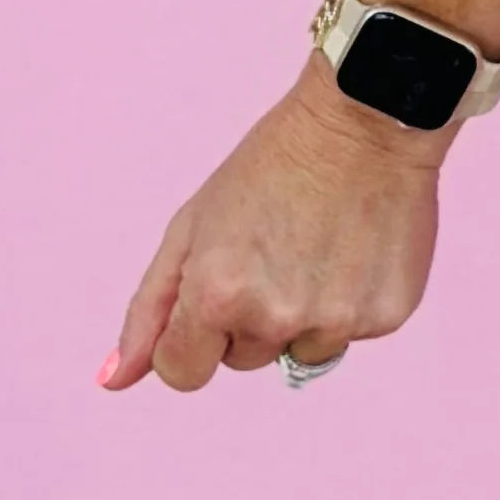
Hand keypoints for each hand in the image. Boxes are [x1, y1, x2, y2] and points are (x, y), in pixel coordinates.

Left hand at [99, 59, 446, 393]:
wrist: (367, 117)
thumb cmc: (273, 163)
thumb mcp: (193, 225)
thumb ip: (150, 309)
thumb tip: (113, 381)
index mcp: (216, 296)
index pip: (182, 372)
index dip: (192, 335)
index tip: (216, 291)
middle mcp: (275, 317)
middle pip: (243, 358)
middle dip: (250, 315)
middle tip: (276, 247)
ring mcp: (335, 321)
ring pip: (300, 351)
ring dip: (303, 314)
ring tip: (319, 245)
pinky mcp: (386, 316)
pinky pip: (352, 335)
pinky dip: (351, 300)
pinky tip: (356, 247)